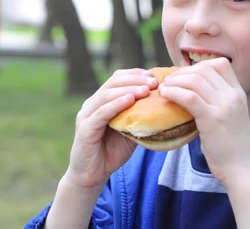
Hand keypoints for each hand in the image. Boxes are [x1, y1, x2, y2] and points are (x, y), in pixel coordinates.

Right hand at [64, 69, 157, 189]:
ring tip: (146, 89)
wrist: (91, 176)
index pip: (117, 78)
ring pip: (107, 95)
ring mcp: (86, 115)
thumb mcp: (130, 130)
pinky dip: (116, 104)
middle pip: (113, 82)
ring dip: (128, 90)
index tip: (153, 75)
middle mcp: (92, 104)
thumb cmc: (112, 151)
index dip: (135, 74)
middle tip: (154, 82)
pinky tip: (129, 100)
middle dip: (135, 80)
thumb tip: (164, 105)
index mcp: (102, 100)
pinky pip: (101, 113)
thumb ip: (139, 116)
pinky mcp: (84, 129)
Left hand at [158, 58, 249, 185]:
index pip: (220, 64)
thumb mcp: (231, 116)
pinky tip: (165, 96)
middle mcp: (233, 96)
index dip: (199, 66)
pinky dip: (174, 92)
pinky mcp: (212, 120)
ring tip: (164, 89)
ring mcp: (224, 107)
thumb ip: (217, 102)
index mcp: (239, 93)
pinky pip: (189, 97)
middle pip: (204, 69)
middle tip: (169, 82)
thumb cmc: (232, 146)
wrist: (243, 169)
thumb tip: (191, 92)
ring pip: (195, 80)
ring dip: (175, 81)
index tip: (185, 76)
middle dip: (182, 72)